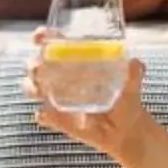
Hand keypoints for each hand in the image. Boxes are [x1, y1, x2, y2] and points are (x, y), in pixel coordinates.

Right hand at [26, 38, 151, 163]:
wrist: (125, 130)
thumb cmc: (126, 100)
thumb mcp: (131, 86)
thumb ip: (134, 74)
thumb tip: (136, 63)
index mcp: (76, 61)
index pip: (53, 44)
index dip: (42, 37)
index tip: (39, 36)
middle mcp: (61, 77)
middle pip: (37, 64)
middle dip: (33, 64)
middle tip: (40, 67)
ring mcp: (57, 98)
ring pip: (33, 88)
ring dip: (31, 87)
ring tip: (41, 90)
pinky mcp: (58, 119)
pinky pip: (43, 116)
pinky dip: (42, 115)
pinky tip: (46, 114)